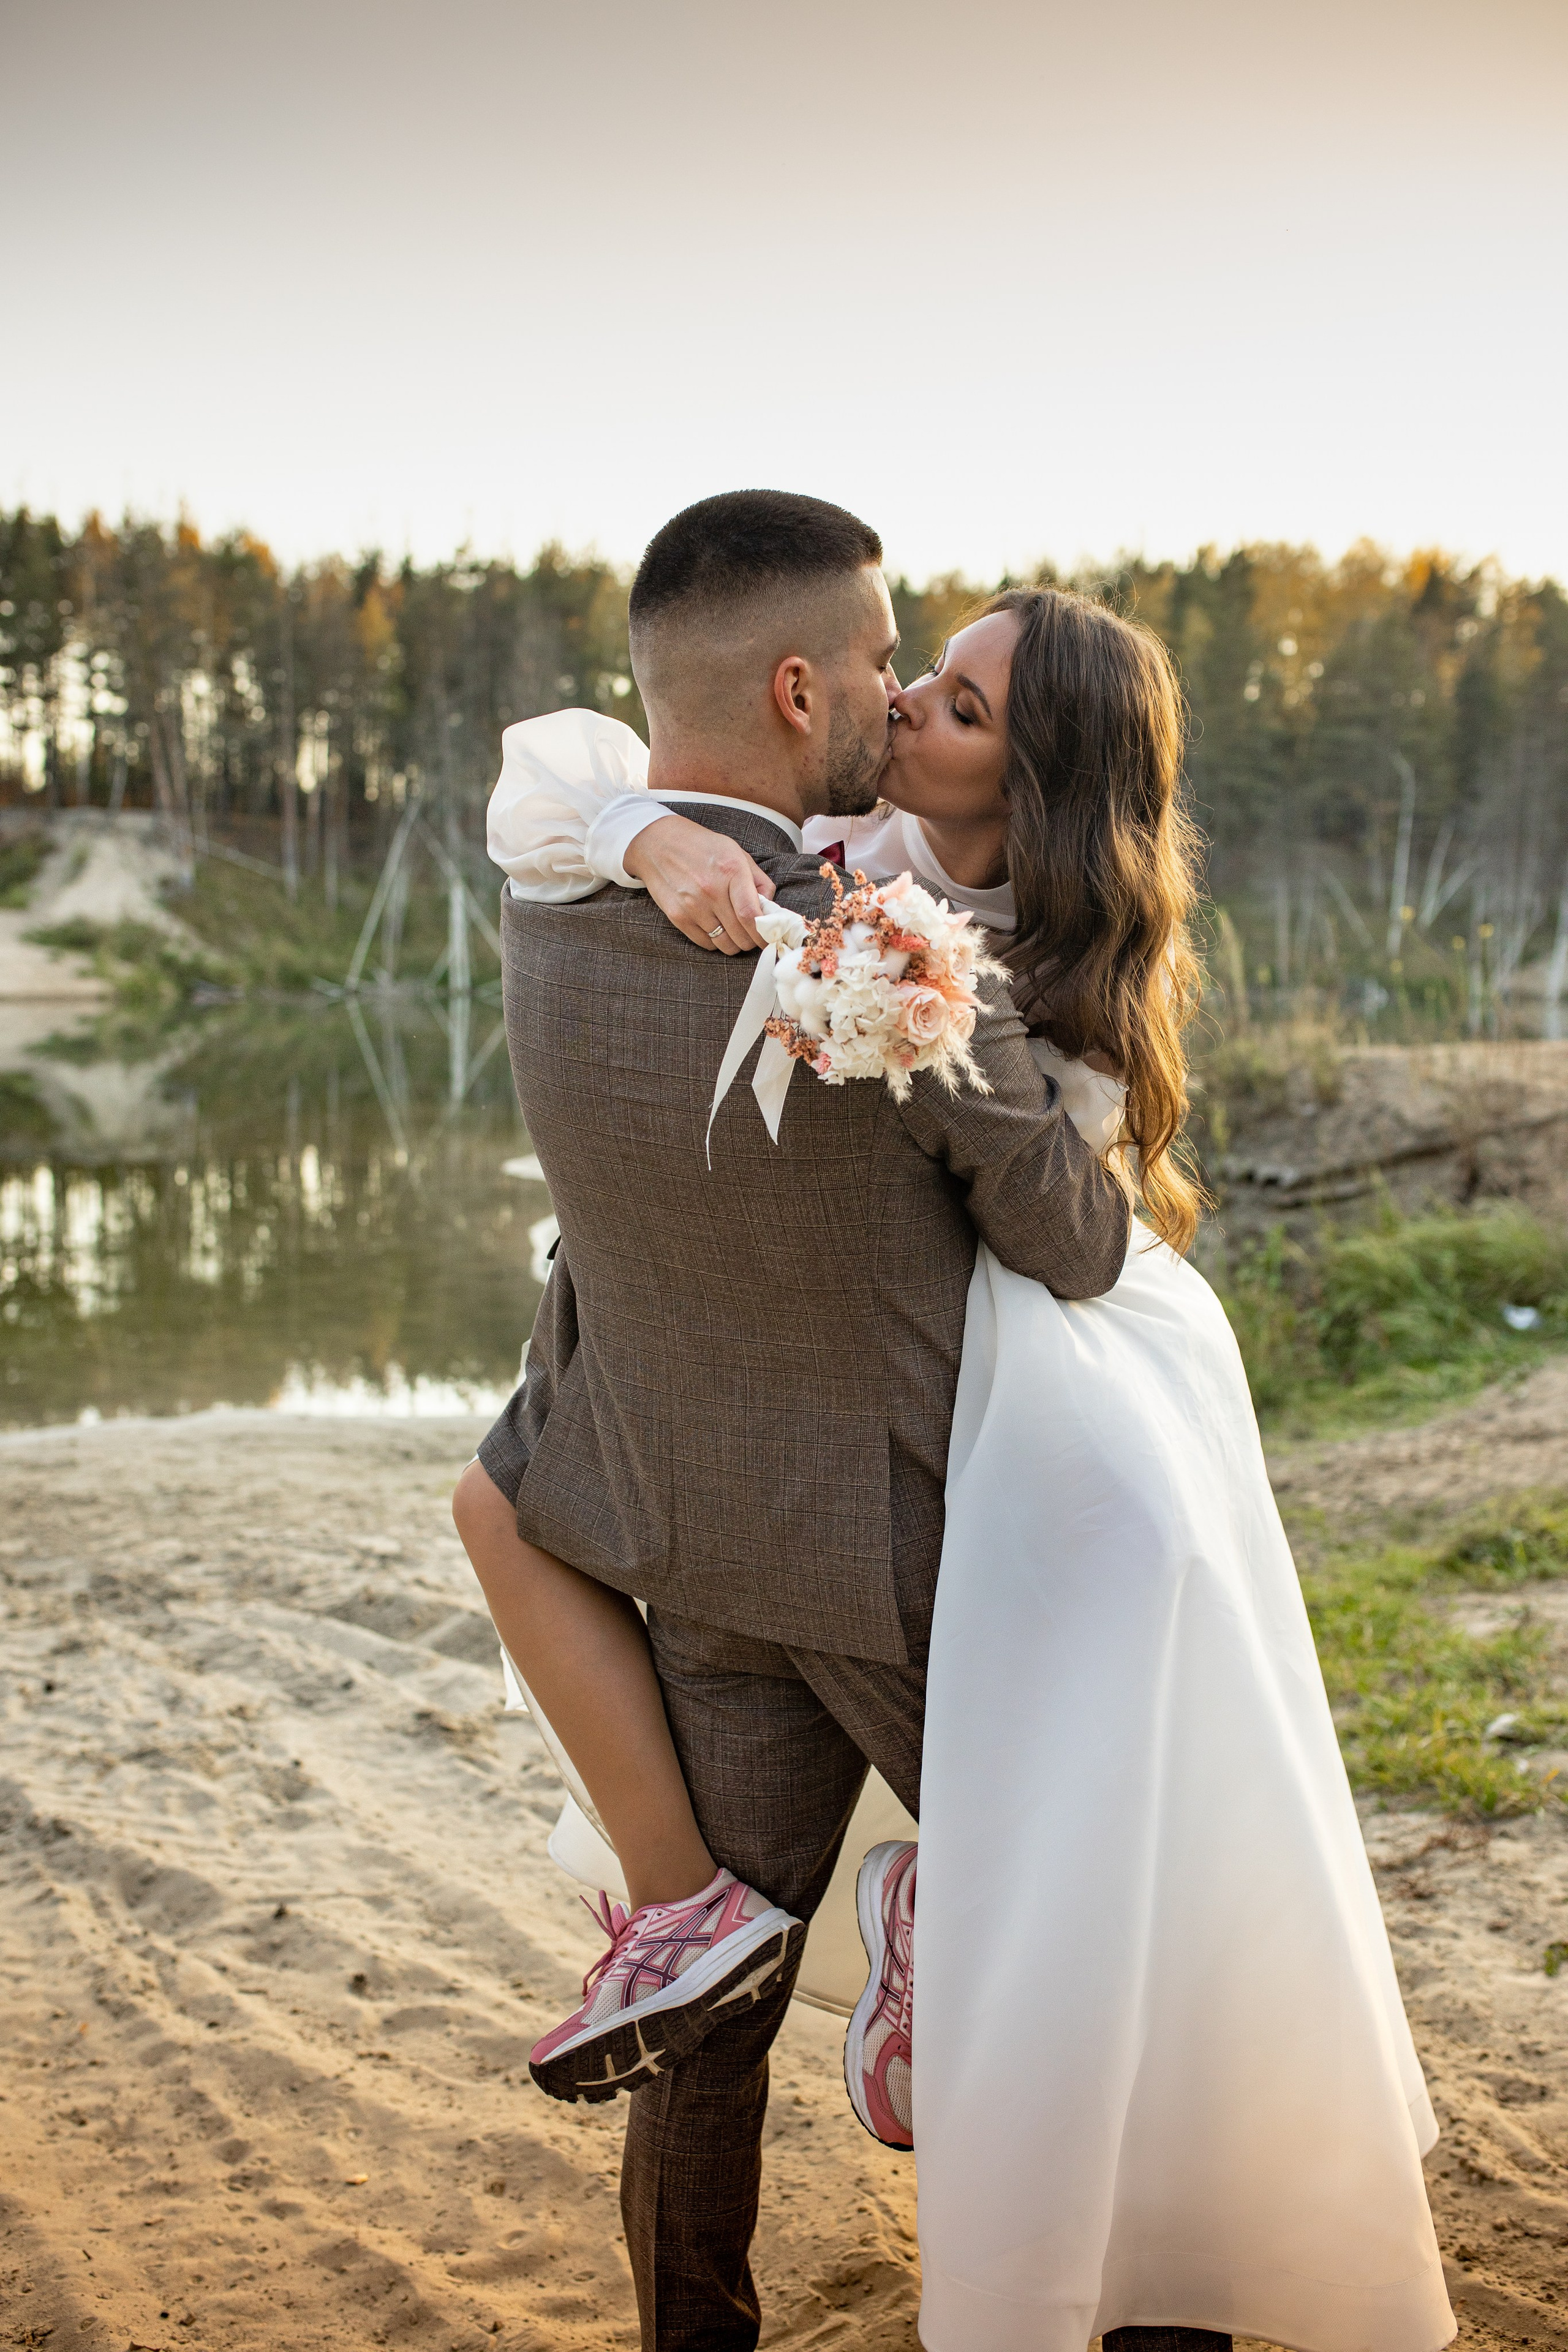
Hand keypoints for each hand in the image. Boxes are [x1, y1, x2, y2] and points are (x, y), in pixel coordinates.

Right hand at [624, 814, 776, 951]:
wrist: (658, 843)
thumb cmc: (702, 847)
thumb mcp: (736, 852)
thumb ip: (758, 880)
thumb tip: (770, 909)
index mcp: (731, 870)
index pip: (752, 915)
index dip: (764, 934)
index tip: (769, 939)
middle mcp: (712, 890)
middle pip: (740, 934)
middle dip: (752, 941)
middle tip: (753, 938)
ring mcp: (692, 905)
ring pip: (724, 943)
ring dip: (734, 945)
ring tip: (735, 935)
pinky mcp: (677, 916)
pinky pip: (704, 943)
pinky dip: (715, 942)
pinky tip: (716, 930)